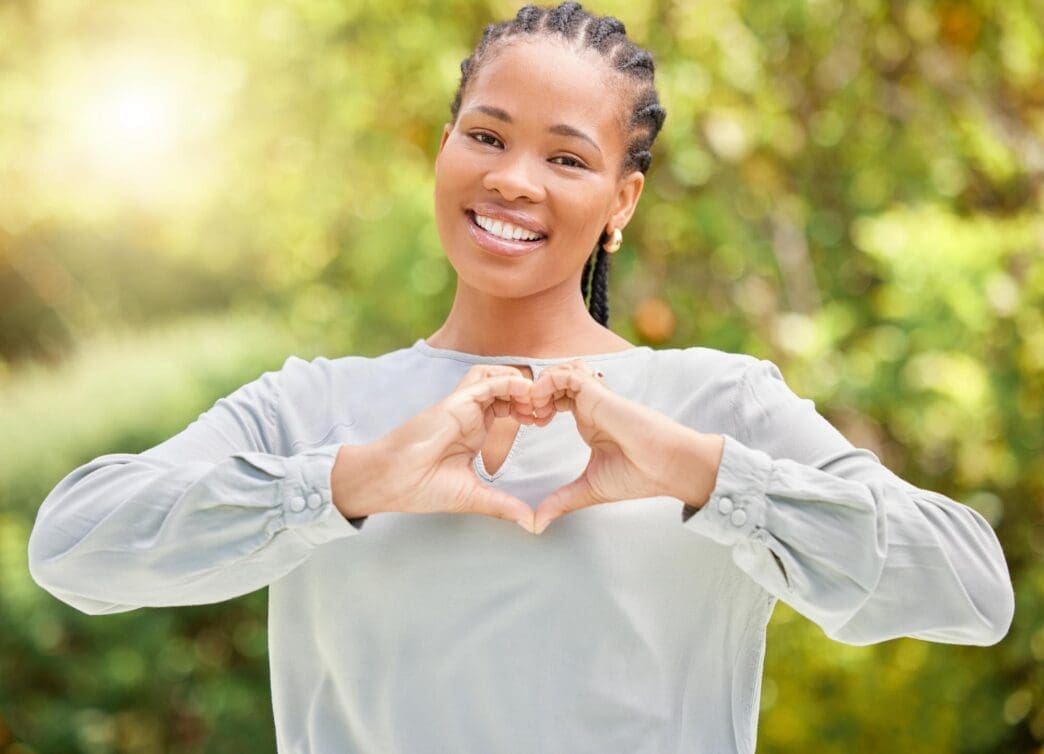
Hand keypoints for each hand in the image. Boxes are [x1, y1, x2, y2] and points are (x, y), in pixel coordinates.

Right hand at [352, 365, 544, 530]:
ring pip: (495, 375)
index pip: (506, 406)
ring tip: (536, 401)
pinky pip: (485, 381)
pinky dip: (507, 381)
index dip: (528, 408)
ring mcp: (463, 406)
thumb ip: (503, 505)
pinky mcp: (455, 402)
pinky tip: (524, 392)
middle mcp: (470, 414)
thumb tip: (531, 523)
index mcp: (475, 431)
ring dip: (520, 383)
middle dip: (530, 393)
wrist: (392, 482)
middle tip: (547, 410)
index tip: (544, 422)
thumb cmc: (421, 488)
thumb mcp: (474, 496)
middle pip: (505, 386)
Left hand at [524, 360, 724, 533]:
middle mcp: (590, 406)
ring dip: (540, 386)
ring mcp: (595, 398)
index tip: (528, 423)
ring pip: (560, 372)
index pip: (556, 398)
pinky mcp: (599, 395)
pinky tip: (543, 404)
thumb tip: (537, 523)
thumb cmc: (638, 475)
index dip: (537, 405)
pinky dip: (550, 382)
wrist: (666, 468)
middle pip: (554, 380)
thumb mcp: (588, 489)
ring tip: (534, 409)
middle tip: (524, 414)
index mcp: (588, 421)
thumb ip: (561, 501)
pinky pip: (569, 375)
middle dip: (533, 393)